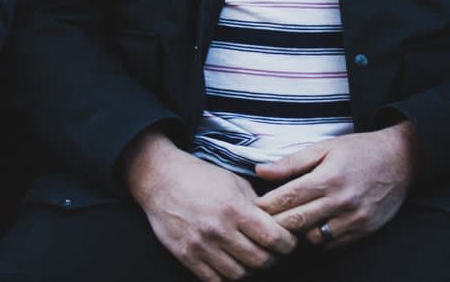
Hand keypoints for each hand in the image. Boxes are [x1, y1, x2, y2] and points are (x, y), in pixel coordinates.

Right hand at [123, 130, 295, 280]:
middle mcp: (218, 230)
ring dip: (251, 270)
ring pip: (239, 274)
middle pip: (259, 260)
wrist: (160, 180)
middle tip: (274, 252)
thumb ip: (256, 205)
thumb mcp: (234, 182)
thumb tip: (278, 222)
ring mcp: (201, 246)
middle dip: (273, 258)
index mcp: (234, 208)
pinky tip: (233, 266)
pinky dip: (228, 277)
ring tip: (253, 259)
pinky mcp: (186, 257)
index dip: (287, 244)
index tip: (289, 242)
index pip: (273, 237)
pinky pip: (214, 280)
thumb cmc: (200, 177)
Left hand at [255, 123, 420, 249]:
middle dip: (276, 223)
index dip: (266, 205)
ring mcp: (353, 218)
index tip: (255, 207)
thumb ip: (292, 162)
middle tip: (265, 220)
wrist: (402, 159)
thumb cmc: (360, 150)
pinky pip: (331, 244)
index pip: (287, 198)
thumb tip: (260, 171)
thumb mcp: (325, 147)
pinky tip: (317, 224)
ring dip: (299, 232)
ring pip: (311, 238)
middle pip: (295, 222)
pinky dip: (319, 237)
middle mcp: (341, 200)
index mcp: (328, 177)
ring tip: (294, 220)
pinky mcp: (363, 230)